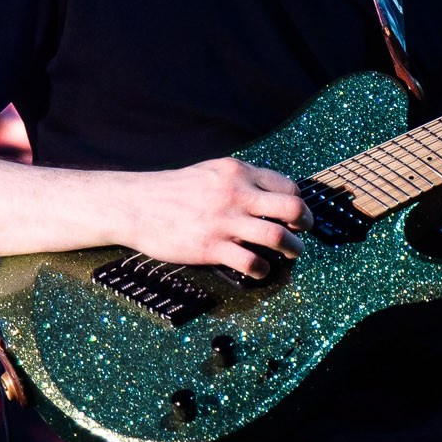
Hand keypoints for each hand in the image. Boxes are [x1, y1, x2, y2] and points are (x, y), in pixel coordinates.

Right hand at [116, 157, 305, 277]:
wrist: (135, 204)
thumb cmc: (174, 190)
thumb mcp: (211, 172)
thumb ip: (241, 179)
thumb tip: (272, 193)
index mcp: (237, 172)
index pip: (288, 186)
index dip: (299, 203)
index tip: (296, 215)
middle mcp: (235, 194)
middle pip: (292, 209)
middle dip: (306, 225)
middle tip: (303, 234)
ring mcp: (224, 221)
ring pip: (278, 237)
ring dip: (293, 249)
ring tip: (291, 254)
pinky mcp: (211, 247)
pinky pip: (252, 262)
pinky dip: (263, 269)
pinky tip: (260, 269)